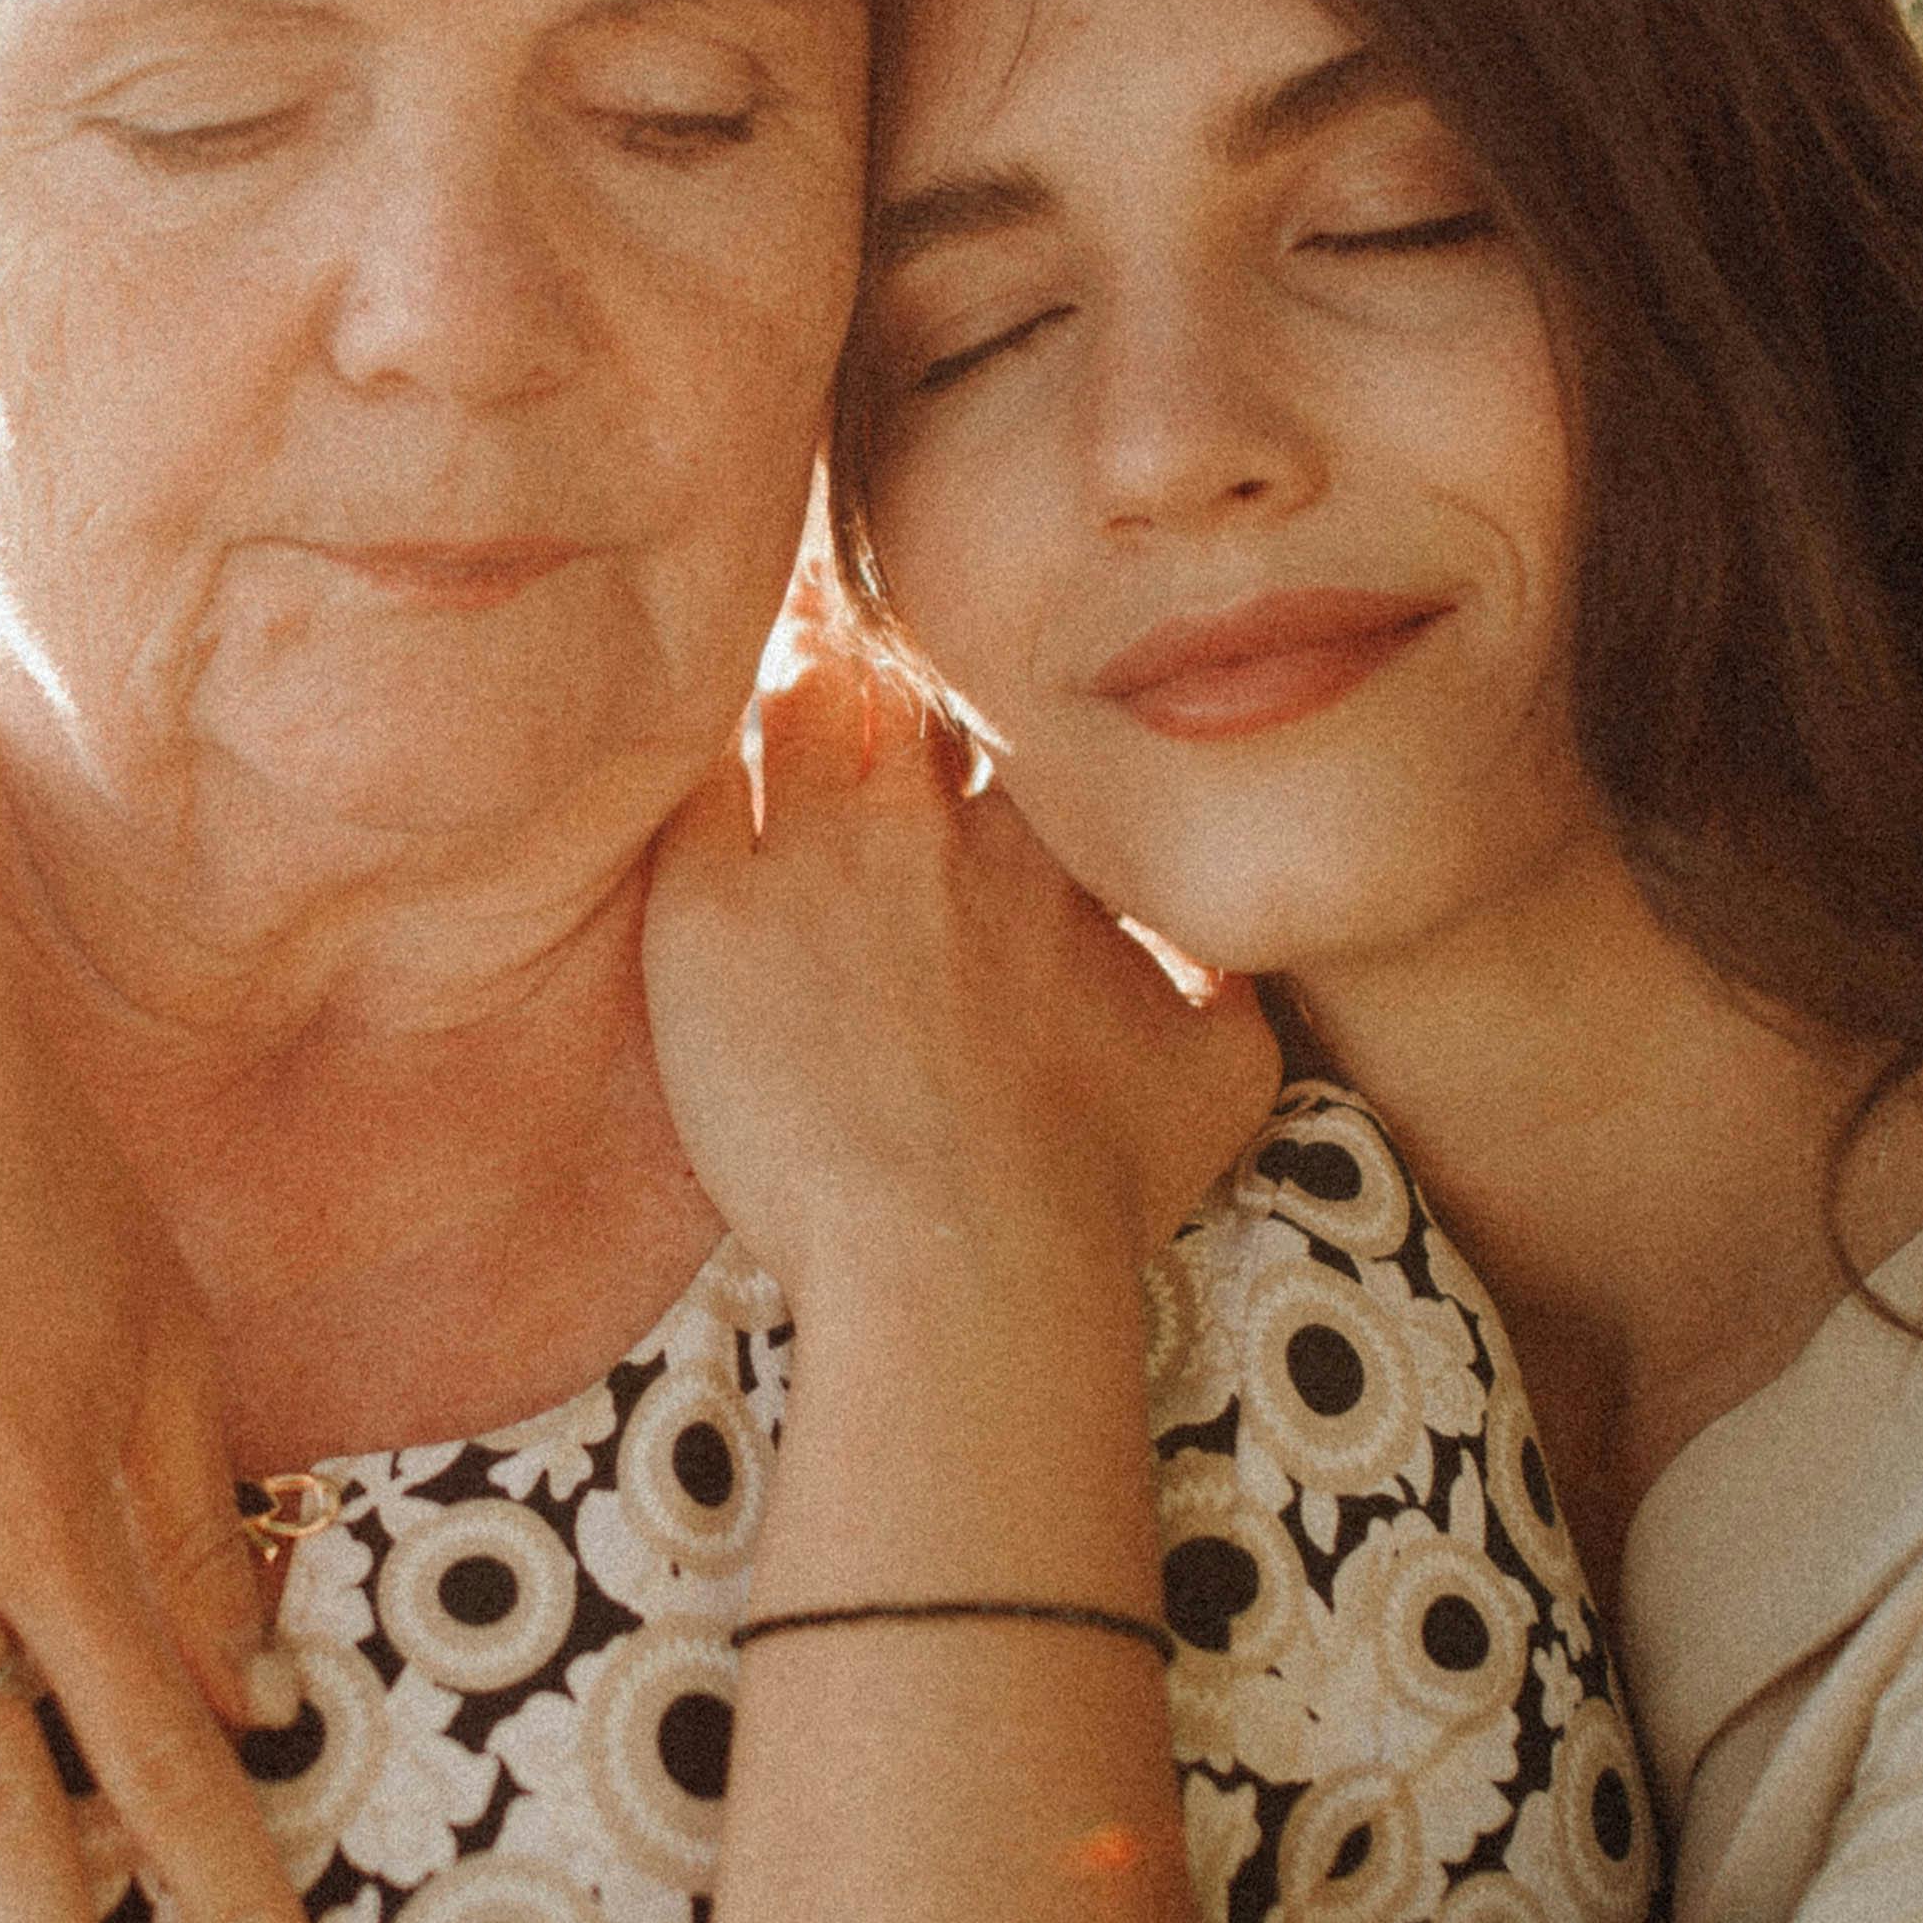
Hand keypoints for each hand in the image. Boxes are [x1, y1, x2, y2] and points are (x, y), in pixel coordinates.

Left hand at [641, 647, 1278, 1309]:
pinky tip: (690, 774)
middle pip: (898, 682)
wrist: (967, 1261)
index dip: (982, 710)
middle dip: (880, 662)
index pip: (1008, 715)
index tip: (960, 729)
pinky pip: (689, 788)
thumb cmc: (1094, 1186)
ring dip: (795, 690)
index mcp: (1048, 843)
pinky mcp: (707, 912)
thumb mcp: (1225, 1072)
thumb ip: (1230, 976)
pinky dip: (698, 770)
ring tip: (781, 689)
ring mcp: (814, 856)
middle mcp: (931, 822)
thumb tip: (1232, 940)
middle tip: (855, 661)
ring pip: (798, 704)